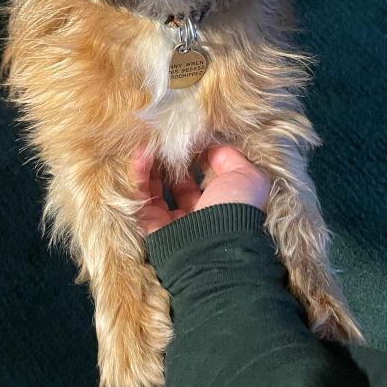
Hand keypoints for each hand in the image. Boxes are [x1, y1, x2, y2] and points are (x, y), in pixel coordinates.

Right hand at [133, 145, 271, 235]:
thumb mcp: (247, 176)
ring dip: (150, 167)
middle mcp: (196, 217)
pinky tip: (141, 157)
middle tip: (164, 144)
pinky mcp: (152, 227)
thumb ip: (231, 158)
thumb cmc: (234, 209)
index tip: (186, 142)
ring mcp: (172, 224)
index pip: (201, 182)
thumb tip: (213, 148)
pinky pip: (141, 200)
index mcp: (220, 207)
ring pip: (156, 192)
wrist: (216, 244)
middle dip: (169, 164)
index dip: (193, 161)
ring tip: (148, 146)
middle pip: (176, 186)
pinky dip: (139, 177)